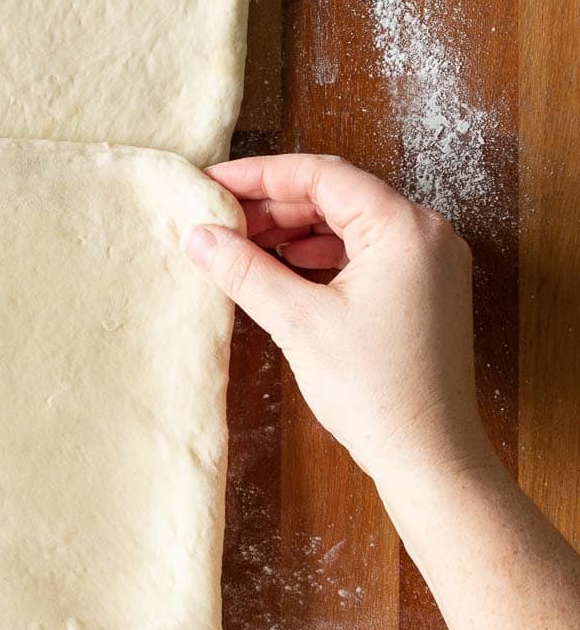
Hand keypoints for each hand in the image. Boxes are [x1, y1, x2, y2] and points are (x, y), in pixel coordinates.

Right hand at [185, 153, 492, 487]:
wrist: (428, 453)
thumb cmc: (376, 391)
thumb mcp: (298, 322)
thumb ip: (245, 270)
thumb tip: (199, 236)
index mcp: (404, 227)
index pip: (321, 176)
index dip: (259, 176)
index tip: (212, 183)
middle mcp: (426, 233)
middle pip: (337, 195)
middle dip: (274, 205)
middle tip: (220, 219)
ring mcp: (430, 262)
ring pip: (350, 223)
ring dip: (295, 230)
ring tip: (243, 245)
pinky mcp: (425, 289)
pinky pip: (366, 252)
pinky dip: (323, 255)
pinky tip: (286, 269)